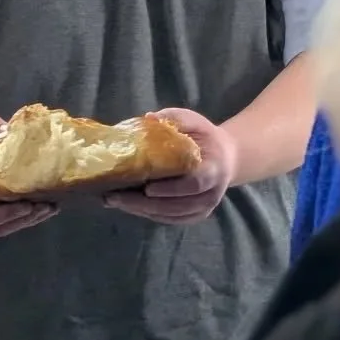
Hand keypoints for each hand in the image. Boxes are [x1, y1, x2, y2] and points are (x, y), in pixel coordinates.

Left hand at [103, 108, 236, 224]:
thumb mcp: (193, 121)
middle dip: (144, 203)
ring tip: (114, 201)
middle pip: (177, 205)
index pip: (194, 184)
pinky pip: (170, 220)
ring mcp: (204, 207)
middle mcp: (211, 193)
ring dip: (141, 211)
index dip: (171, 189)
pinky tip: (128, 207)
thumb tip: (148, 119)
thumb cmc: (205, 136)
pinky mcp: (195, 215)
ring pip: (171, 215)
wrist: (225, 157)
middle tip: (115, 197)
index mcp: (214, 168)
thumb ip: (174, 119)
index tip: (147, 188)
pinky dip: (148, 215)